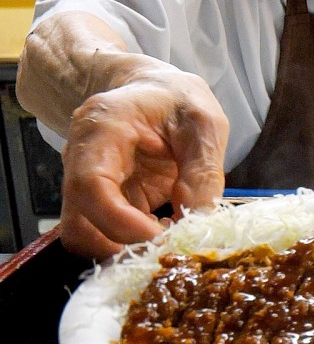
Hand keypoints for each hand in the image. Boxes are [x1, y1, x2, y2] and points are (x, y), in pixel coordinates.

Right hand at [58, 69, 228, 259]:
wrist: (154, 92)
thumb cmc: (176, 101)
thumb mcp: (204, 123)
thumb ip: (203, 170)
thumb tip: (197, 220)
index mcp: (102, 130)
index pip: (91, 187)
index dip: (121, 222)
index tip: (162, 236)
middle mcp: (83, 161)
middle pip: (80, 224)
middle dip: (123, 246)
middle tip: (172, 246)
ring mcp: (89, 186)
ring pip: (88, 238)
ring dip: (127, 250)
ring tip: (172, 239)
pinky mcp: (105, 203)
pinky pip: (108, 236)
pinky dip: (135, 245)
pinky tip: (168, 234)